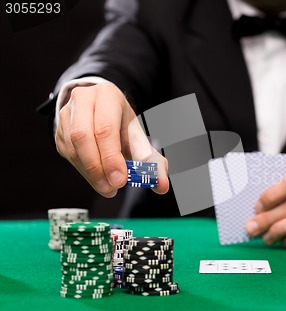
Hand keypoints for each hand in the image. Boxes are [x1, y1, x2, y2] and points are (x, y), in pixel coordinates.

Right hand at [55, 82, 168, 197]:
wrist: (101, 109)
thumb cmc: (121, 122)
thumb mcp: (138, 134)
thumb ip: (151, 159)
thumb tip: (161, 185)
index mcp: (107, 95)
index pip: (105, 129)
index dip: (111, 157)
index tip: (120, 180)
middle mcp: (83, 100)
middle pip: (83, 137)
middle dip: (98, 168)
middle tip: (112, 188)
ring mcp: (66, 115)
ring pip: (72, 148)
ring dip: (90, 173)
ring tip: (107, 187)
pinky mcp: (58, 130)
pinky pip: (67, 154)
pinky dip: (83, 170)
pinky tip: (96, 177)